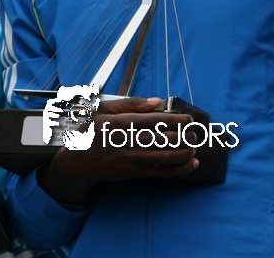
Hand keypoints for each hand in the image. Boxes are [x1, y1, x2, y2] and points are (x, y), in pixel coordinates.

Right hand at [38, 97, 198, 204]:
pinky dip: (180, 169)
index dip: (177, 120)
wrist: (77, 162)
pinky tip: (192, 164)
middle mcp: (129, 140)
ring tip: (194, 146)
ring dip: (186, 151)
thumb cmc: (90, 133)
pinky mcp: (135, 173)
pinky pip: (163, 172)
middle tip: (195, 133)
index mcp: (122, 122)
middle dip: (186, 136)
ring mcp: (133, 158)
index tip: (188, 119)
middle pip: (166, 138)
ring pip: (168, 156)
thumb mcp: (102, 110)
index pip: (157, 120)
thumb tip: (156, 101)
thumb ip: (130, 103)